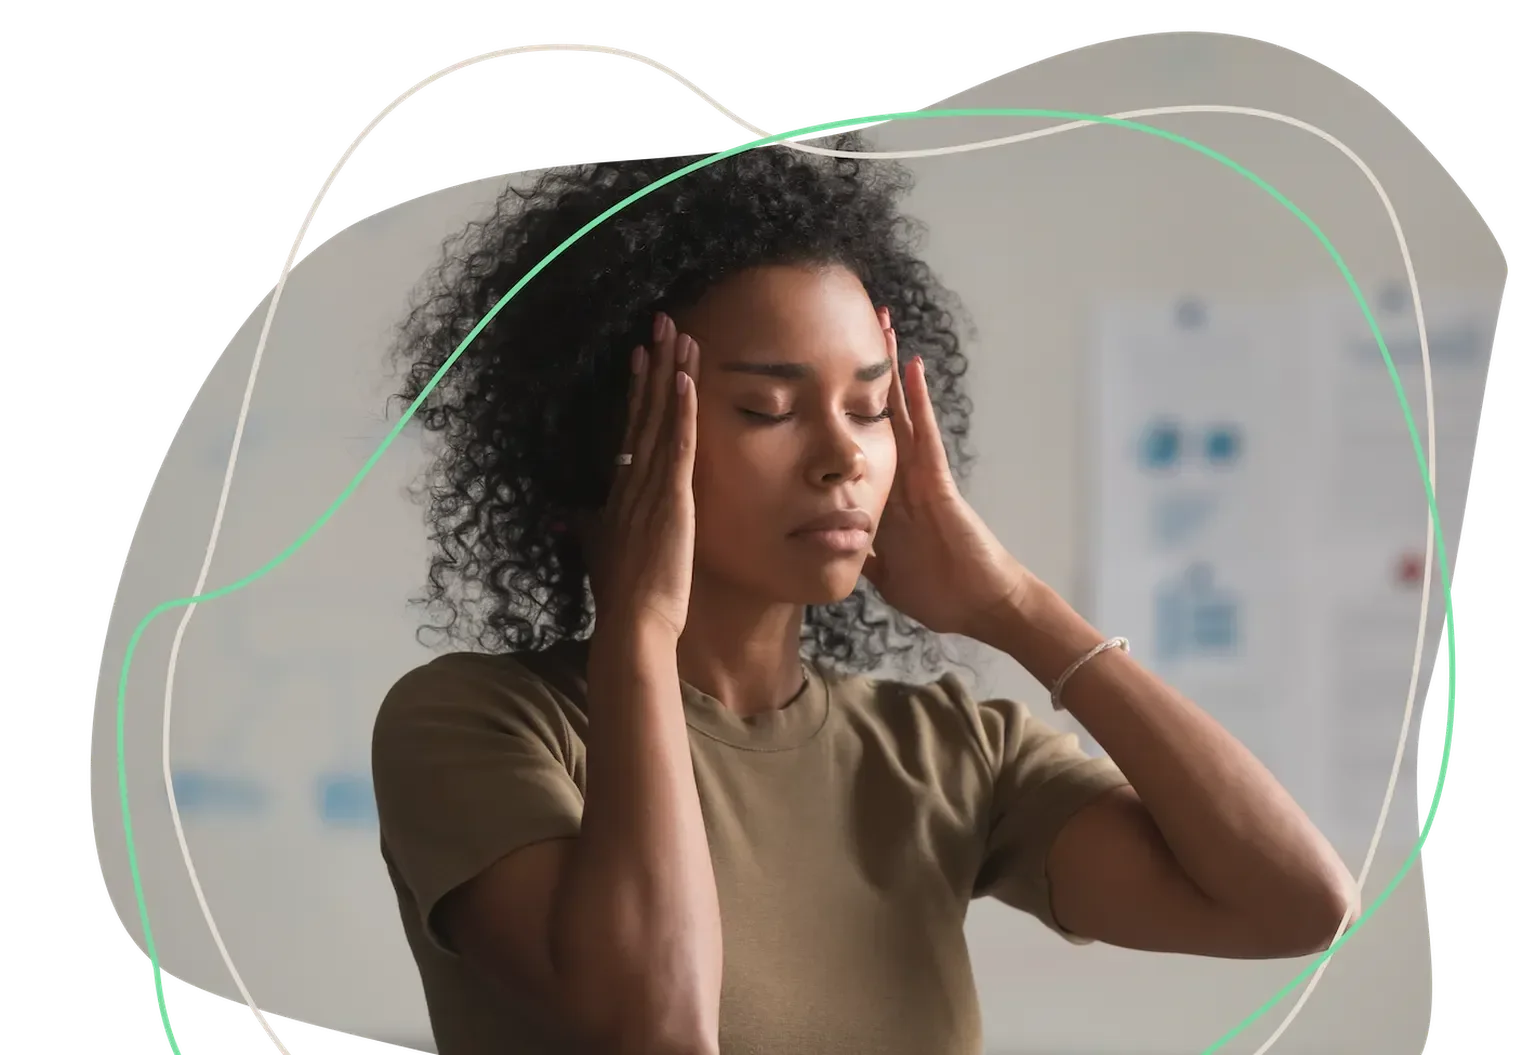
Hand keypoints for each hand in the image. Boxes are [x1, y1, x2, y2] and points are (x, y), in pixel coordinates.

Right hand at [587, 313, 698, 640]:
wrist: (633, 622)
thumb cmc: (621, 595)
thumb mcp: (599, 551)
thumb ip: (586, 527)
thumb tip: (567, 514)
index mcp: (621, 490)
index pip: (630, 427)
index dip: (637, 389)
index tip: (642, 353)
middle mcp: (633, 480)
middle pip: (644, 410)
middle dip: (655, 364)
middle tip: (663, 321)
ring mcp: (651, 488)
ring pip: (662, 419)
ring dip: (671, 374)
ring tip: (681, 334)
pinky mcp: (671, 499)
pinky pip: (677, 446)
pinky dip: (681, 412)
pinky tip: (686, 380)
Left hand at [861, 309, 1030, 648]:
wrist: (979, 607)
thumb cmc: (939, 593)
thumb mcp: (883, 573)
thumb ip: (861, 554)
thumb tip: (829, 546)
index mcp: (885, 498)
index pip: (857, 444)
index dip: (838, 410)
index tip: (818, 378)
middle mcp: (901, 478)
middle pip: (876, 415)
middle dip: (862, 374)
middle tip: (849, 326)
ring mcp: (921, 477)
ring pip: (899, 413)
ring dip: (890, 371)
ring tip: (881, 325)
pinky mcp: (939, 484)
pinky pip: (925, 435)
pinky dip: (918, 401)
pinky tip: (911, 367)